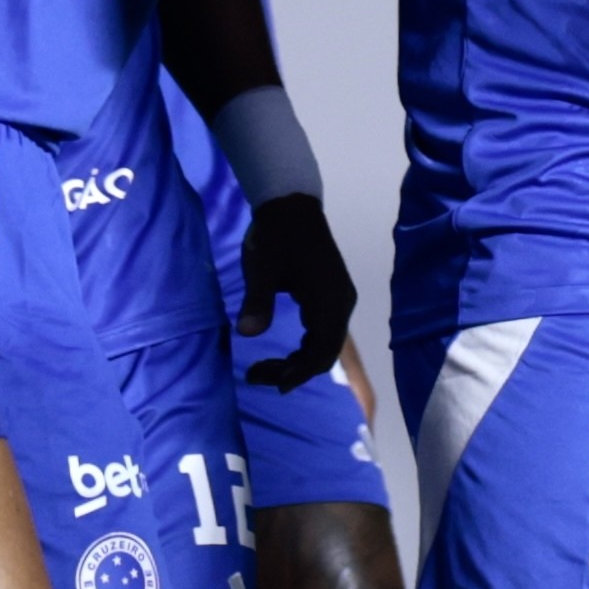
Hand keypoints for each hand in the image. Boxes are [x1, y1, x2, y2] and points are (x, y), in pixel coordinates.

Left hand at [235, 193, 359, 389]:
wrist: (291, 205)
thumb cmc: (276, 235)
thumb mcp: (262, 267)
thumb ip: (258, 301)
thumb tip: (248, 333)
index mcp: (330, 300)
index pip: (322, 351)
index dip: (299, 372)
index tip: (272, 383)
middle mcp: (341, 304)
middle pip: (325, 352)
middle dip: (294, 370)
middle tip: (257, 376)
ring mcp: (338, 299)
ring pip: (325, 344)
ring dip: (299, 361)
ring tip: (264, 368)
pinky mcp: (331, 295)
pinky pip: (323, 332)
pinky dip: (305, 347)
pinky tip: (284, 352)